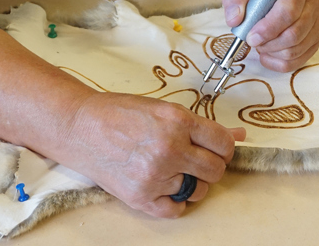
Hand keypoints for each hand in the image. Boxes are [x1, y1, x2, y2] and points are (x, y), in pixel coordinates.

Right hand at [61, 92, 246, 217]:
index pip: (223, 143)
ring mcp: (154, 176)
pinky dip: (175, 201)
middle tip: (197, 159)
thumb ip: (201, 125)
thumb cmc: (120, 113)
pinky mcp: (140, 197)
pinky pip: (175, 210)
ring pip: (198, 191)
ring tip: (175, 169)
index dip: (224, 147)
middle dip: (212, 165)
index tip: (217, 148)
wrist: (80, 127)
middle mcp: (169, 149)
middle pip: (215, 170)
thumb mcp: (165, 109)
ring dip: (193, 183)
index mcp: (178, 121)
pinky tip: (166, 186)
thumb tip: (238, 134)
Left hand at [222, 0, 318, 71]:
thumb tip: (234, 19)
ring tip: (261, 44)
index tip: (251, 36)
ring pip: (296, 50)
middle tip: (253, 41)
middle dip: (269, 43)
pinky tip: (268, 54)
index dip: (268, 28)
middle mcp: (314, 4)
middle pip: (294, 34)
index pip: (289, 11)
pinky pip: (298, 61)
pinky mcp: (317, 40)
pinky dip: (278, 63)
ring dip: (273, 52)